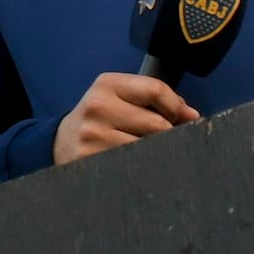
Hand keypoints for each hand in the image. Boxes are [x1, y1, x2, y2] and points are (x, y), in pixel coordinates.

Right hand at [62, 71, 196, 157]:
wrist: (61, 144)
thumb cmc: (101, 120)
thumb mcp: (119, 98)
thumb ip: (153, 100)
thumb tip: (192, 116)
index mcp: (107, 84)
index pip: (156, 90)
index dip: (177, 107)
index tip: (184, 118)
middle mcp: (98, 106)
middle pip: (157, 123)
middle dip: (170, 134)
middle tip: (168, 141)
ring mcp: (93, 135)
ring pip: (149, 148)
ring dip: (158, 154)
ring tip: (150, 155)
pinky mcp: (91, 160)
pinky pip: (135, 166)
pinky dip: (144, 168)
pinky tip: (139, 166)